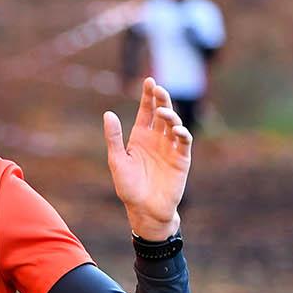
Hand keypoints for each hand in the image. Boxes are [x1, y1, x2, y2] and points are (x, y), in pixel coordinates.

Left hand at [102, 77, 190, 238]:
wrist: (145, 211)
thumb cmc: (129, 188)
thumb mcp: (117, 161)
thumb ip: (113, 138)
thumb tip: (108, 114)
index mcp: (141, 137)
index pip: (146, 111)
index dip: (148, 96)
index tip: (148, 81)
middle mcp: (157, 139)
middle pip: (162, 112)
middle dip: (161, 99)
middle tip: (158, 88)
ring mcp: (170, 147)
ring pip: (174, 123)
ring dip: (170, 114)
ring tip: (163, 112)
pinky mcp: (181, 158)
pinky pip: (184, 141)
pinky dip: (182, 133)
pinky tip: (175, 129)